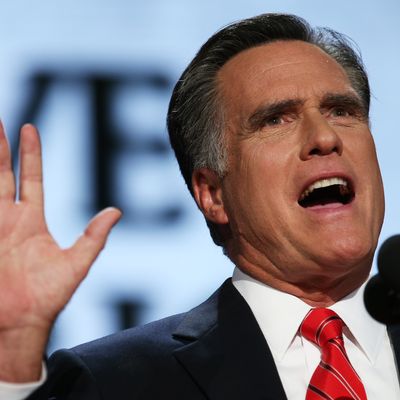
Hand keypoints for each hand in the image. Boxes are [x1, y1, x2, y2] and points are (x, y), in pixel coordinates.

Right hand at [0, 123, 120, 381]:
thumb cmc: (47, 298)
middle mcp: (8, 220)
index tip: (29, 129)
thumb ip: (94, 237)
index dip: (30, 154)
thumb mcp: (76, 263)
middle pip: (1, 175)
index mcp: (31, 222)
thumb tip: (116, 212)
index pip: (31, 178)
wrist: (20, 324)